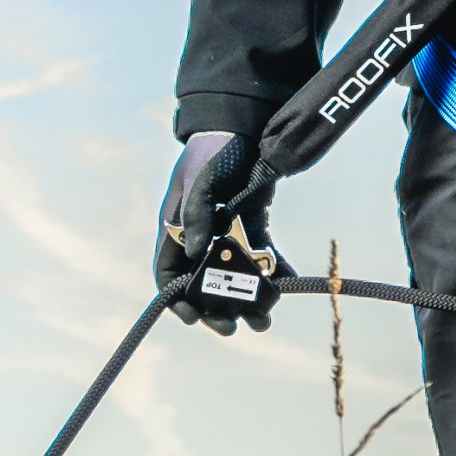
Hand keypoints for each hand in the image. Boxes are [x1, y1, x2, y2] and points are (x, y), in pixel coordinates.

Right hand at [156, 129, 278, 333]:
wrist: (243, 126)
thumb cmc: (212, 153)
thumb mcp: (199, 182)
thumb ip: (196, 216)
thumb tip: (199, 253)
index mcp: (176, 230)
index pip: (168, 275)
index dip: (176, 300)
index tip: (194, 318)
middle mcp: (200, 238)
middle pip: (204, 285)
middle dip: (217, 310)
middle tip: (233, 329)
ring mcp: (228, 234)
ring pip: (236, 277)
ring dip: (247, 300)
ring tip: (263, 321)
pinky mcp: (254, 226)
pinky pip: (263, 256)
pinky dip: (274, 273)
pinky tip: (287, 285)